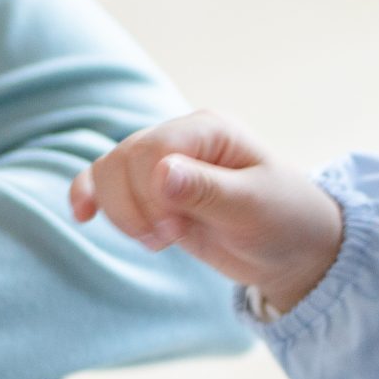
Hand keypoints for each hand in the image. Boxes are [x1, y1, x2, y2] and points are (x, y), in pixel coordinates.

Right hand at [69, 111, 344, 311]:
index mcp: (209, 129)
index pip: (153, 148)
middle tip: (168, 239)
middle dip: (135, 207)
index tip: (175, 231)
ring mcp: (162, 164)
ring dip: (120, 211)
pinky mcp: (150, 192)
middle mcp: (181, 139)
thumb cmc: (286, 220)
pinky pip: (105, 185)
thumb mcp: (254, 207)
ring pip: (108, 172)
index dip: (151, 193)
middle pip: (123, 159)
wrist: (294, 249)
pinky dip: (91, 198)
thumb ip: (207, 190)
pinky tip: (83, 216)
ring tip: (156, 240)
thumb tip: (160, 175)